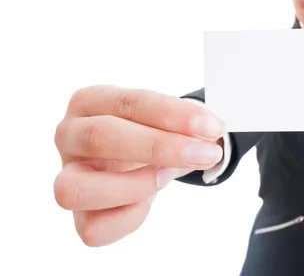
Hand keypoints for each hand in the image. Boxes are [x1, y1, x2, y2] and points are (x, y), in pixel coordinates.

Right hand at [53, 85, 224, 245]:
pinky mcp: (77, 216)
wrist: (135, 158)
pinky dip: (129, 218)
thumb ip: (182, 124)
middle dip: (160, 147)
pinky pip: (93, 230)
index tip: (211, 127)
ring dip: (134, 184)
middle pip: (99, 137)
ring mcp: (65, 177)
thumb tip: (209, 136)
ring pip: (75, 190)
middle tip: (205, 153)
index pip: (128, 102)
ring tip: (169, 175)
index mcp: (89, 101)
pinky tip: (150, 200)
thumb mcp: (164, 119)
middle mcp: (69, 136)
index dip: (172, 114)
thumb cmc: (149, 132)